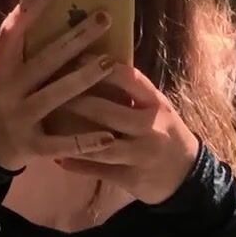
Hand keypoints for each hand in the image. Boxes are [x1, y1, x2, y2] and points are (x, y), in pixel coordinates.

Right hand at [0, 0, 121, 171]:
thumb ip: (13, 52)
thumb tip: (38, 13)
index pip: (12, 31)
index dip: (31, 6)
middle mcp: (8, 92)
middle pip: (45, 60)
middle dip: (76, 38)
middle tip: (104, 17)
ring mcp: (20, 120)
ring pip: (57, 96)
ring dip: (85, 78)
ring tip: (112, 62)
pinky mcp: (32, 147)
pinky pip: (62, 144)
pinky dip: (86, 142)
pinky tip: (110, 136)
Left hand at [52, 64, 200, 203]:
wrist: (186, 174)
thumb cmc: (164, 132)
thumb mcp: (156, 108)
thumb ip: (132, 92)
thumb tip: (94, 64)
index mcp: (157, 105)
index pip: (129, 79)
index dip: (101, 67)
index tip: (76, 57)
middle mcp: (150, 128)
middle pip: (108, 112)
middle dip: (76, 101)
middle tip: (49, 91)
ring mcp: (140, 156)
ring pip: (101, 145)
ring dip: (72, 136)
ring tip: (49, 124)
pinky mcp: (131, 179)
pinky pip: (100, 171)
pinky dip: (78, 165)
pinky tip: (57, 158)